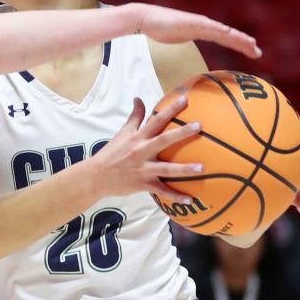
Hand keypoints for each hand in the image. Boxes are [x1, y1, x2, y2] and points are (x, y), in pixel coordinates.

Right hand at [87, 94, 202, 202]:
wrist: (97, 176)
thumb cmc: (111, 153)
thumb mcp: (122, 133)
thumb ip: (134, 117)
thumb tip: (139, 99)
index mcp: (137, 137)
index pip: (156, 120)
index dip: (170, 109)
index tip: (185, 99)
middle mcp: (142, 151)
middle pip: (164, 140)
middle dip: (182, 133)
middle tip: (199, 126)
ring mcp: (143, 169)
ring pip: (167, 169)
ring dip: (185, 169)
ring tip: (202, 167)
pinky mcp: (144, 184)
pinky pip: (162, 191)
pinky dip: (176, 197)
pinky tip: (190, 200)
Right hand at [135, 4, 261, 59]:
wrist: (146, 18)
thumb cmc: (160, 29)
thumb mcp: (179, 39)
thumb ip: (187, 42)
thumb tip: (188, 59)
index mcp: (204, 30)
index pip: (226, 38)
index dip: (240, 44)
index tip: (253, 52)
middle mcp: (205, 25)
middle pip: (229, 35)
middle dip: (244, 43)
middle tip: (258, 53)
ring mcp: (198, 22)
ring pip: (222, 32)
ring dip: (237, 38)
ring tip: (250, 44)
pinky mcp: (190, 22)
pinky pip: (208, 28)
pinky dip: (220, 31)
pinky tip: (228, 34)